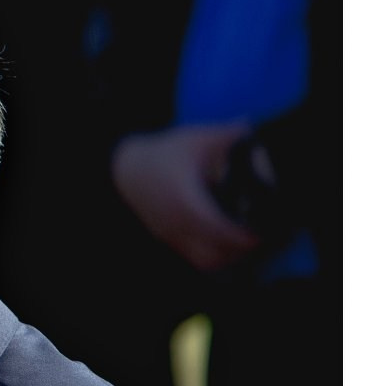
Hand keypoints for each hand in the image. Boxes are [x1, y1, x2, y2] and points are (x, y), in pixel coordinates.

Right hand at [110, 123, 258, 271]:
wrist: (124, 170)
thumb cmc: (162, 155)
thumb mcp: (195, 140)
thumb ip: (227, 134)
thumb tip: (251, 125)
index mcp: (186, 201)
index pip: (218, 229)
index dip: (242, 237)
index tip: (261, 233)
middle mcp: (177, 223)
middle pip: (213, 254)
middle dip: (239, 251)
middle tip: (260, 238)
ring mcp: (171, 234)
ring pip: (204, 261)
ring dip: (227, 258)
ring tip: (245, 245)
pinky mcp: (168, 238)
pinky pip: (193, 258)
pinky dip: (213, 257)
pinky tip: (226, 245)